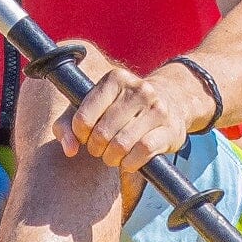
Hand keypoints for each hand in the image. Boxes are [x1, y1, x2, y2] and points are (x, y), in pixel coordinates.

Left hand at [35, 44, 201, 170]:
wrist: (173, 101)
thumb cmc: (122, 108)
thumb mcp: (94, 107)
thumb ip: (68, 125)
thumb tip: (69, 150)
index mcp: (115, 79)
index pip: (84, 117)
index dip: (80, 134)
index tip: (85, 137)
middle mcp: (139, 89)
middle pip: (102, 133)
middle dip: (96, 149)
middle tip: (100, 150)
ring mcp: (157, 108)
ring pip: (121, 144)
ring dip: (112, 158)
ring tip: (113, 157)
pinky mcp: (170, 128)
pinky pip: (142, 151)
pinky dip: (130, 163)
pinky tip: (128, 162)